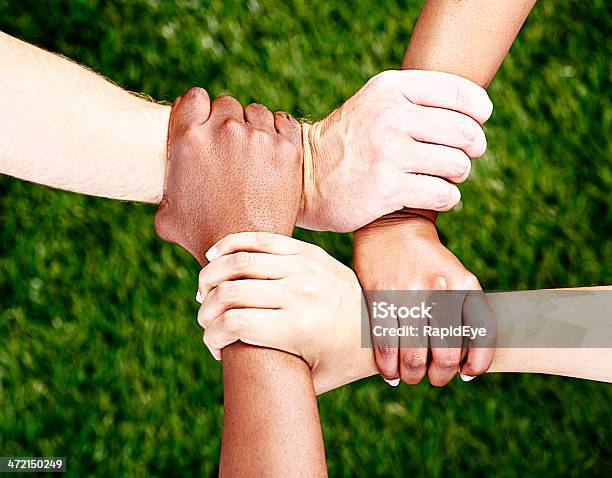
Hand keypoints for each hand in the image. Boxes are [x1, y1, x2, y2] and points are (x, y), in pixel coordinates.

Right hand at [155, 88, 301, 264]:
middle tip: (230, 149)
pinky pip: (283, 122)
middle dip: (227, 122)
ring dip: (253, 127)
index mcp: (188, 138)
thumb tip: (164, 184)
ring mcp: (258, 137)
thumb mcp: (167, 215)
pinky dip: (278, 133)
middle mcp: (224, 130)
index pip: (194, 98)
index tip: (205, 126)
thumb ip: (165, 188)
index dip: (199, 111)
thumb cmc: (202, 238)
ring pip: (256, 112)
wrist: (247, 252)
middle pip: (226, 104)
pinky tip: (272, 153)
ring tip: (253, 155)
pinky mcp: (288, 148)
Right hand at [195, 232, 373, 394]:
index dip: (211, 336)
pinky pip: (260, 239)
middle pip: (230, 292)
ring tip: (205, 290)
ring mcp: (305, 266)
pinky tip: (215, 257)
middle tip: (205, 319)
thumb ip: (270, 373)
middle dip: (206, 309)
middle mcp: (300, 293)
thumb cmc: (340, 360)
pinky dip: (231, 245)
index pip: (233, 324)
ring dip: (211, 276)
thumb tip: (227, 361)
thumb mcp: (308, 380)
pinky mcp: (308, 250)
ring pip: (239, 262)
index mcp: (299, 328)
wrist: (380, 325)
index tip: (212, 346)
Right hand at [298, 70, 492, 231]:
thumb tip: (477, 114)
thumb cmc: (350, 142)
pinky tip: (433, 194)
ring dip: (457, 175)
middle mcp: (391, 116)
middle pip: (466, 132)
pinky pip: (444, 193)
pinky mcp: (388, 188)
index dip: (479, 112)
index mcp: (391, 88)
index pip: (460, 93)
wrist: (305, 177)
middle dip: (472, 148)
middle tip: (459, 158)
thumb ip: (418, 100)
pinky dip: (447, 198)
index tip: (477, 124)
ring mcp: (389, 152)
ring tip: (442, 177)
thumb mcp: (376, 104)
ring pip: (458, 165)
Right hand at [353, 216, 495, 385]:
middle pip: (446, 354)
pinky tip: (390, 373)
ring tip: (411, 376)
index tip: (467, 373)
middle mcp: (440, 288)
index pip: (483, 335)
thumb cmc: (428, 263)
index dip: (478, 363)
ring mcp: (408, 292)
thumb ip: (464, 316)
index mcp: (465, 285)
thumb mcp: (456, 279)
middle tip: (433, 377)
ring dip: (413, 375)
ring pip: (413, 355)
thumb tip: (464, 368)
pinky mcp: (379, 295)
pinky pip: (385, 345)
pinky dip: (388, 367)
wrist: (393, 226)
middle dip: (440, 376)